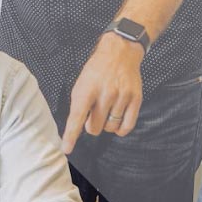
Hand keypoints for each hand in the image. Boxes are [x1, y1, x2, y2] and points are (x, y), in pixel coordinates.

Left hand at [61, 33, 144, 154]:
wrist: (119, 52)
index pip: (76, 117)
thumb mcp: (81, 84)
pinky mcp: (135, 99)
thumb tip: (77, 129)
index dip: (71, 135)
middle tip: (94, 113)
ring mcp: (121, 96)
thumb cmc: (97, 70)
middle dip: (91, 125)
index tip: (66, 148)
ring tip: (106, 111)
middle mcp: (105, 93)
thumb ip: (79, 105)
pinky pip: (127, 126)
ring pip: (110, 127)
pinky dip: (120, 129)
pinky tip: (117, 121)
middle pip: (94, 127)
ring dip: (106, 124)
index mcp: (86, 89)